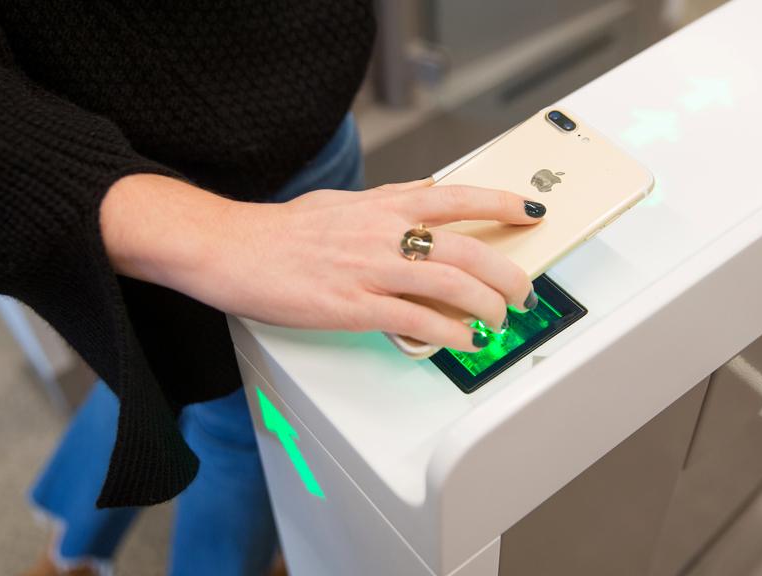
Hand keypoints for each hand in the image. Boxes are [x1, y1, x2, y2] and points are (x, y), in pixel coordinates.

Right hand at [101, 174, 543, 350]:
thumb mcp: (342, 204)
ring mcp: (368, 270)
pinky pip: (413, 319)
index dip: (499, 203)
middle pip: (465, 246)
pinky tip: (464, 340)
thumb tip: (423, 197)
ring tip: (500, 318)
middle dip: (505, 270)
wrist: (232, 249)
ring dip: (485, 303)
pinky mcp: (351, 306)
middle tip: (523, 288)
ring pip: (448, 283)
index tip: (529, 212)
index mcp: (381, 206)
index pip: (455, 197)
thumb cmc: (282, 232)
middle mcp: (382, 233)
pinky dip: (447, 332)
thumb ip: (386, 203)